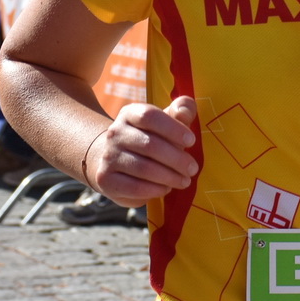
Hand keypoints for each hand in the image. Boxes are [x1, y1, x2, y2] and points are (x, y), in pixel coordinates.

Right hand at [83, 96, 199, 206]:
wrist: (115, 160)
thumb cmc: (150, 138)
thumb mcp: (165, 121)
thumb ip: (181, 112)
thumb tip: (185, 111)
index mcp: (130, 114)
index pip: (150, 116)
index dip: (173, 128)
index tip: (191, 141)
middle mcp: (115, 133)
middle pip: (149, 145)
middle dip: (177, 159)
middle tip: (193, 169)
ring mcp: (108, 156)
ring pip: (143, 168)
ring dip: (169, 177)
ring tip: (184, 181)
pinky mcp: (106, 179)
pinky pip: (134, 187)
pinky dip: (155, 190)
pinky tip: (166, 188)